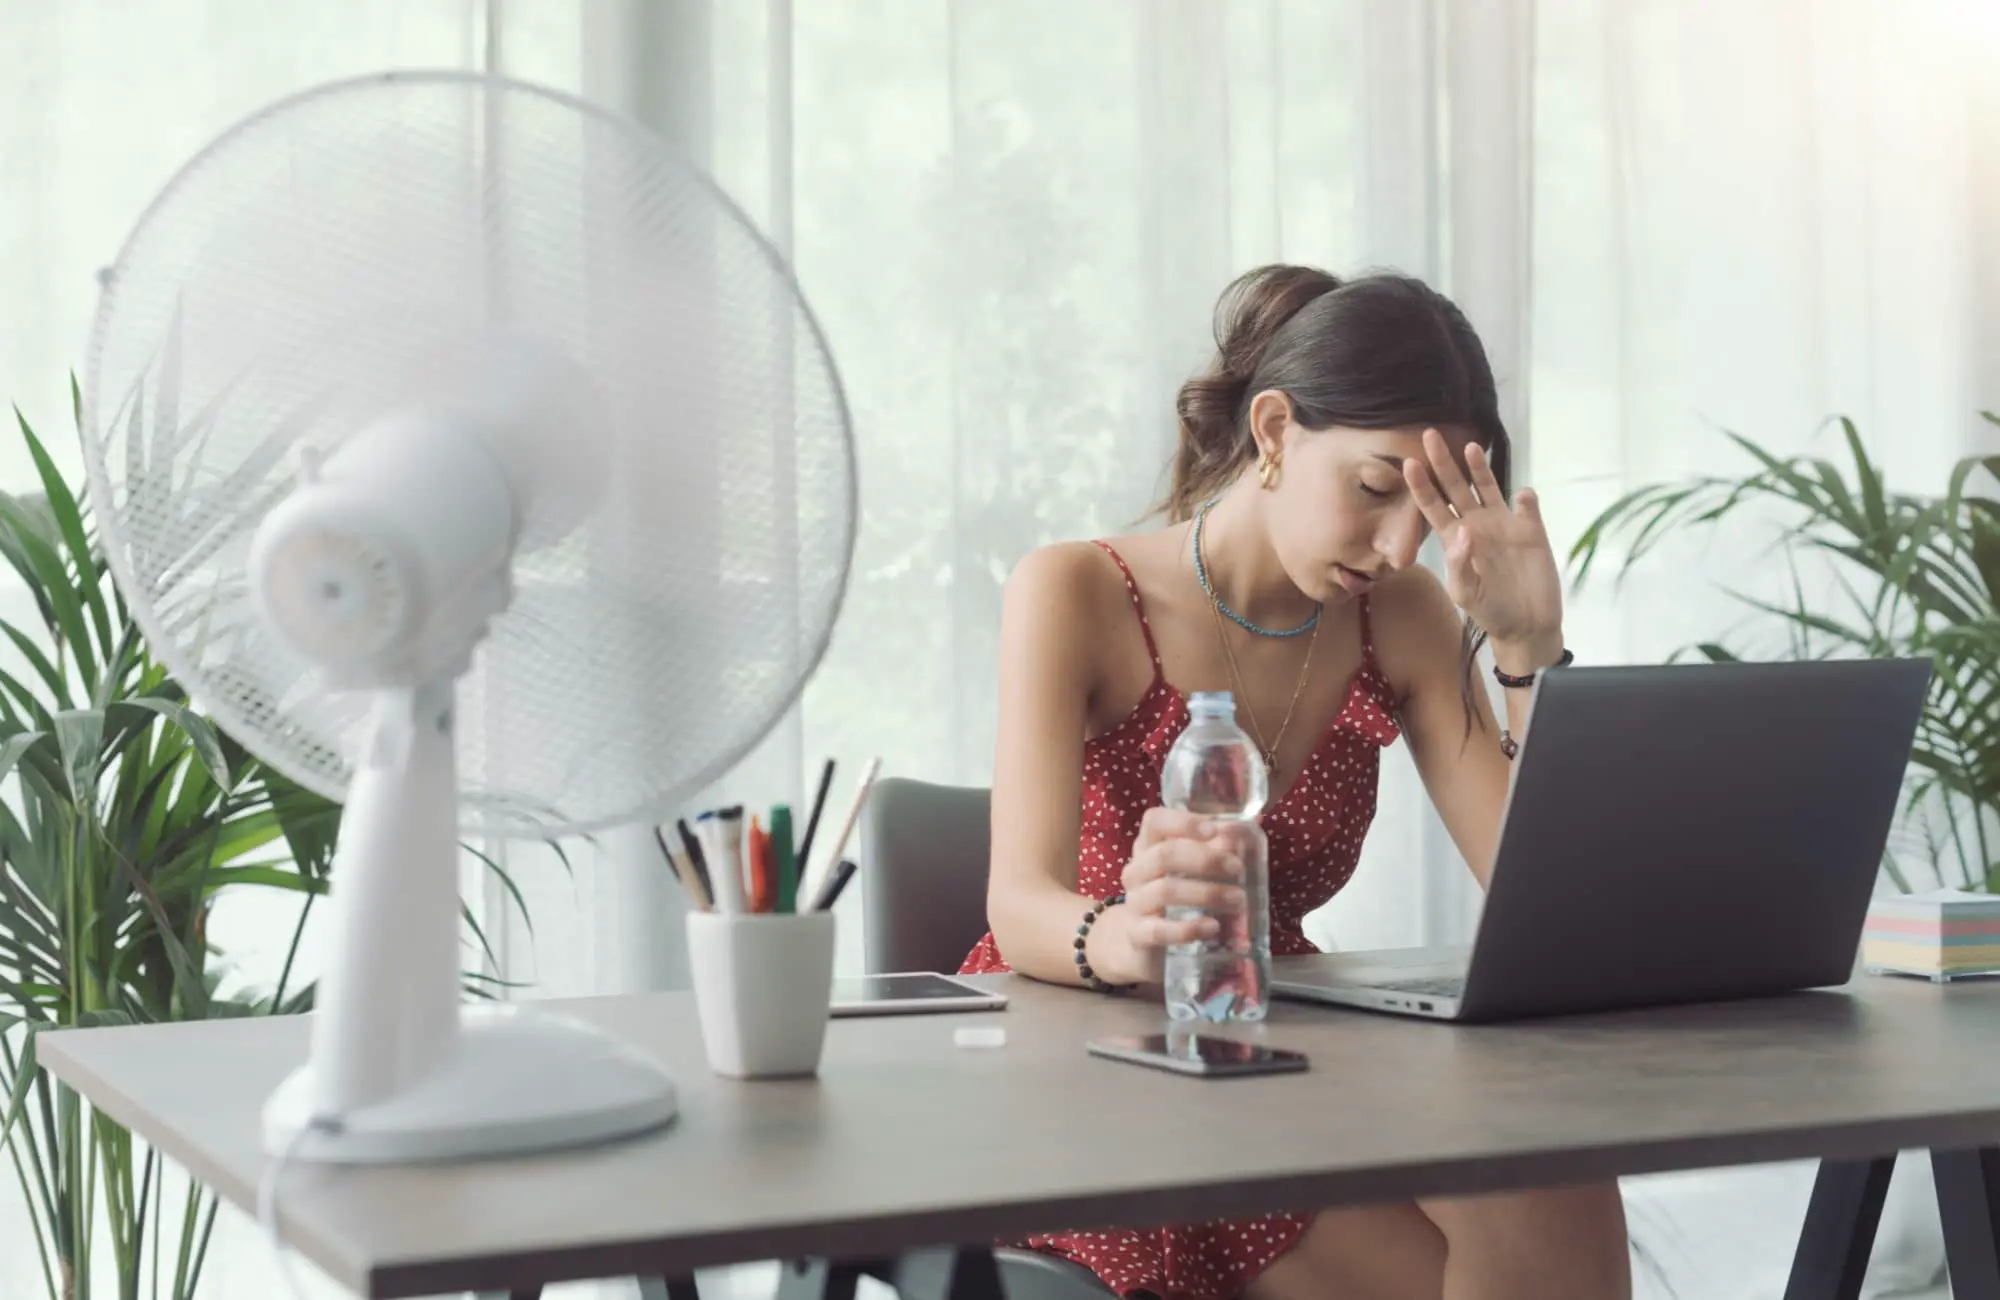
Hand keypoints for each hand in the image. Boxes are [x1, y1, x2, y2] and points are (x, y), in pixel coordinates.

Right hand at [1093, 808, 1246, 984]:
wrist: (1139, 942)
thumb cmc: (1172, 896)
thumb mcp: (1189, 871)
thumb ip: (1214, 850)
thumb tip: (1244, 830)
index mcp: (1148, 847)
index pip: (1154, 822)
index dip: (1183, 822)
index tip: (1213, 830)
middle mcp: (1137, 871)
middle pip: (1164, 855)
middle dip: (1206, 860)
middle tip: (1238, 869)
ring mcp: (1134, 903)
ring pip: (1165, 891)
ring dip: (1206, 893)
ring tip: (1238, 899)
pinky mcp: (1138, 934)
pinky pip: (1159, 930)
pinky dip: (1188, 928)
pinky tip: (1213, 927)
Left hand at [1403, 428, 1563, 653]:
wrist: (1527, 625)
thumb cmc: (1490, 610)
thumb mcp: (1467, 593)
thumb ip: (1460, 564)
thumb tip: (1463, 529)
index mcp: (1455, 539)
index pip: (1433, 506)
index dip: (1421, 486)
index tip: (1409, 463)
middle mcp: (1477, 525)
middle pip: (1457, 487)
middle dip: (1443, 462)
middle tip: (1430, 435)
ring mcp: (1504, 525)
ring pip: (1489, 488)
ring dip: (1480, 468)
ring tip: (1470, 447)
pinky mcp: (1532, 530)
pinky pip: (1527, 505)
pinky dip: (1525, 498)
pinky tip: (1522, 498)